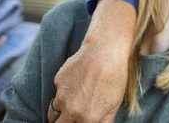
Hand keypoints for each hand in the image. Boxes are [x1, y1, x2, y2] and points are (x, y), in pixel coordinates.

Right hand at [48, 0, 135, 121]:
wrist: (105, 51)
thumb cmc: (114, 78)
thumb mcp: (114, 105)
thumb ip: (104, 122)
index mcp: (88, 118)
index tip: (80, 119)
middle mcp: (72, 110)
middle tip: (69, 119)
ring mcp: (62, 95)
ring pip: (54, 111)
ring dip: (61, 110)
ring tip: (73, 102)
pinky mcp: (58, 81)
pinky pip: (57, 91)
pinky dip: (64, 91)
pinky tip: (76, 81)